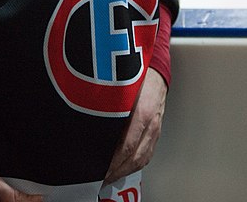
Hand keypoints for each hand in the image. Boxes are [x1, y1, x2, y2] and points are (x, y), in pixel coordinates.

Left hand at [103, 67, 166, 184]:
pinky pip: (148, 153)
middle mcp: (150, 124)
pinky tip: (125, 167)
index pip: (127, 147)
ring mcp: (156, 129)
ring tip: (110, 176)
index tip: (99, 170)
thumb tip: (89, 122)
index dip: (112, 163)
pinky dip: (136, 165)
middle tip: (100, 178)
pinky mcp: (157, 130)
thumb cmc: (135, 74)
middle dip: (117, 172)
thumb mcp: (120, 87)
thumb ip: (108, 106)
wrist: (156, 68)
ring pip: (142, 159)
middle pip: (135, 158)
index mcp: (141, 113)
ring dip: (125, 171)